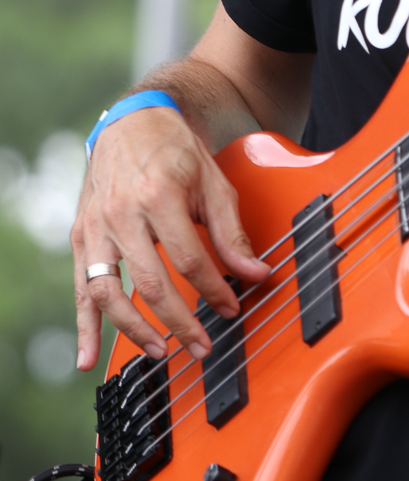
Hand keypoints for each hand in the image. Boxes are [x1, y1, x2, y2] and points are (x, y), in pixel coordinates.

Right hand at [72, 105, 270, 371]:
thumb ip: (231, 232)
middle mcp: (122, 213)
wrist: (134, 122)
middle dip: (180, 322)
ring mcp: (96, 227)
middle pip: (151, 282)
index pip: (188, 259)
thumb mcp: (213, 182)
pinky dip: (84, 326)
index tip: (231, 308)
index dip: (213, 290)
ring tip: (162, 352)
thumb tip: (256, 273)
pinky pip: (80, 288)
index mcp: (158, 195)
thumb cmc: (176, 151)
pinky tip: (88, 358)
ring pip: (109, 293)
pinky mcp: (81, 236)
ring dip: (134, 330)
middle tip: (203, 346)